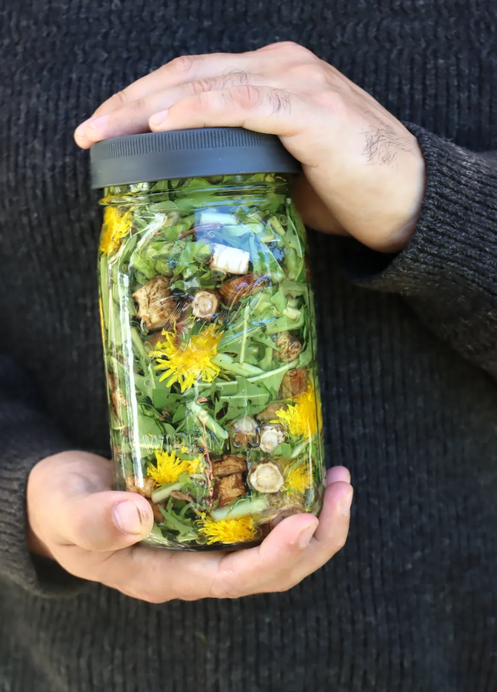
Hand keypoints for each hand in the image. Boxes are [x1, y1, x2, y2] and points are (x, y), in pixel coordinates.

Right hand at [27, 451, 352, 601]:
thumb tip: (137, 517)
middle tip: (342, 489)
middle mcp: (196, 566)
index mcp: (166, 574)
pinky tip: (305, 470)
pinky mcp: (211, 518)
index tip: (306, 521)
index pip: (233, 580)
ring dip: (315, 520)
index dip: (276, 557)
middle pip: (271, 570)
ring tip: (339, 479)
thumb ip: (95, 520)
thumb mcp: (67, 511)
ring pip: (274, 548)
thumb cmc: (61, 507)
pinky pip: (260, 520)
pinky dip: (289, 500)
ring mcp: (206, 544)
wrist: (61, 500)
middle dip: (316, 538)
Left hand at [75, 41, 424, 251]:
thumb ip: (239, 164)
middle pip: (188, 73)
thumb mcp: (279, 171)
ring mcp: (296, 82)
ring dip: (151, 106)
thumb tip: (194, 189)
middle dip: (130, 102)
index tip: (104, 130)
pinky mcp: (311, 108)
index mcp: (268, 78)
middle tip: (89, 130)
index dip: (142, 100)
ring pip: (207, 81)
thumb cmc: (345, 188)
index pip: (192, 78)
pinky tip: (163, 124)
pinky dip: (200, 110)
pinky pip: (245, 102)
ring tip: (110, 130)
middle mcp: (278, 67)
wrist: (406, 200)